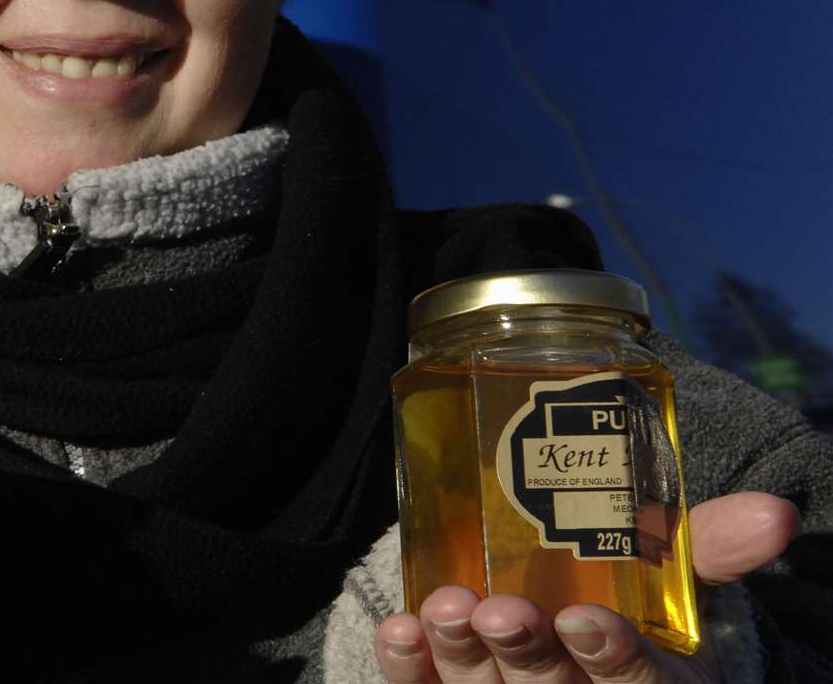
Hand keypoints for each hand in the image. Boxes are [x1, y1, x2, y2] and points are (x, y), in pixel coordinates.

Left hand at [374, 491, 798, 682]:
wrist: (557, 600)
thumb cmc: (625, 590)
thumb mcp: (673, 570)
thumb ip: (710, 542)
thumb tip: (777, 513)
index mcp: (648, 682)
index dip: (611, 660)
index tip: (583, 620)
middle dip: (524, 655)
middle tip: (501, 612)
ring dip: (462, 653)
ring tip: (446, 608)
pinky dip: (411, 665)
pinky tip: (402, 629)